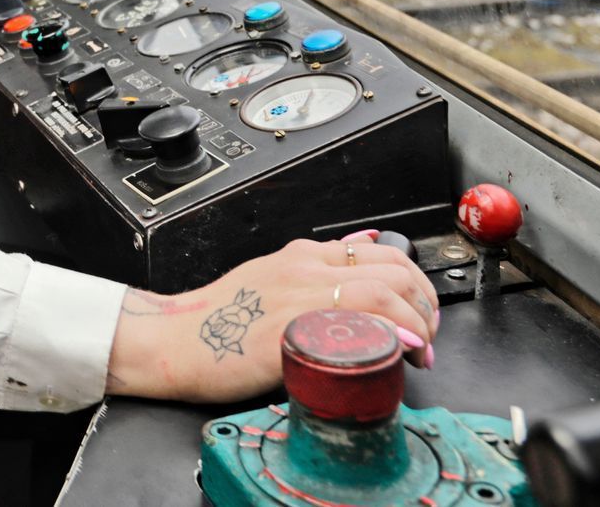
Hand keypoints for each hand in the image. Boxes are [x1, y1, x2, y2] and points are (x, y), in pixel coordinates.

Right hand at [104, 234, 440, 404]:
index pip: (383, 254)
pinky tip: (398, 351)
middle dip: (424, 303)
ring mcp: (299, 297)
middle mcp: (305, 268)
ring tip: (419, 349)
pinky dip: (388, 336)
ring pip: (382, 290)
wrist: (172, 340)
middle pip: (393, 269)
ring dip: (415, 322)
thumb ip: (317, 267)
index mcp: (303, 255)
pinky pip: (354, 323)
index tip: (420, 315)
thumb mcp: (270, 277)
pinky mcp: (290, 329)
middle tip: (427, 336)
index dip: (415, 285)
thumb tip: (363, 249)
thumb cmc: (216, 320)